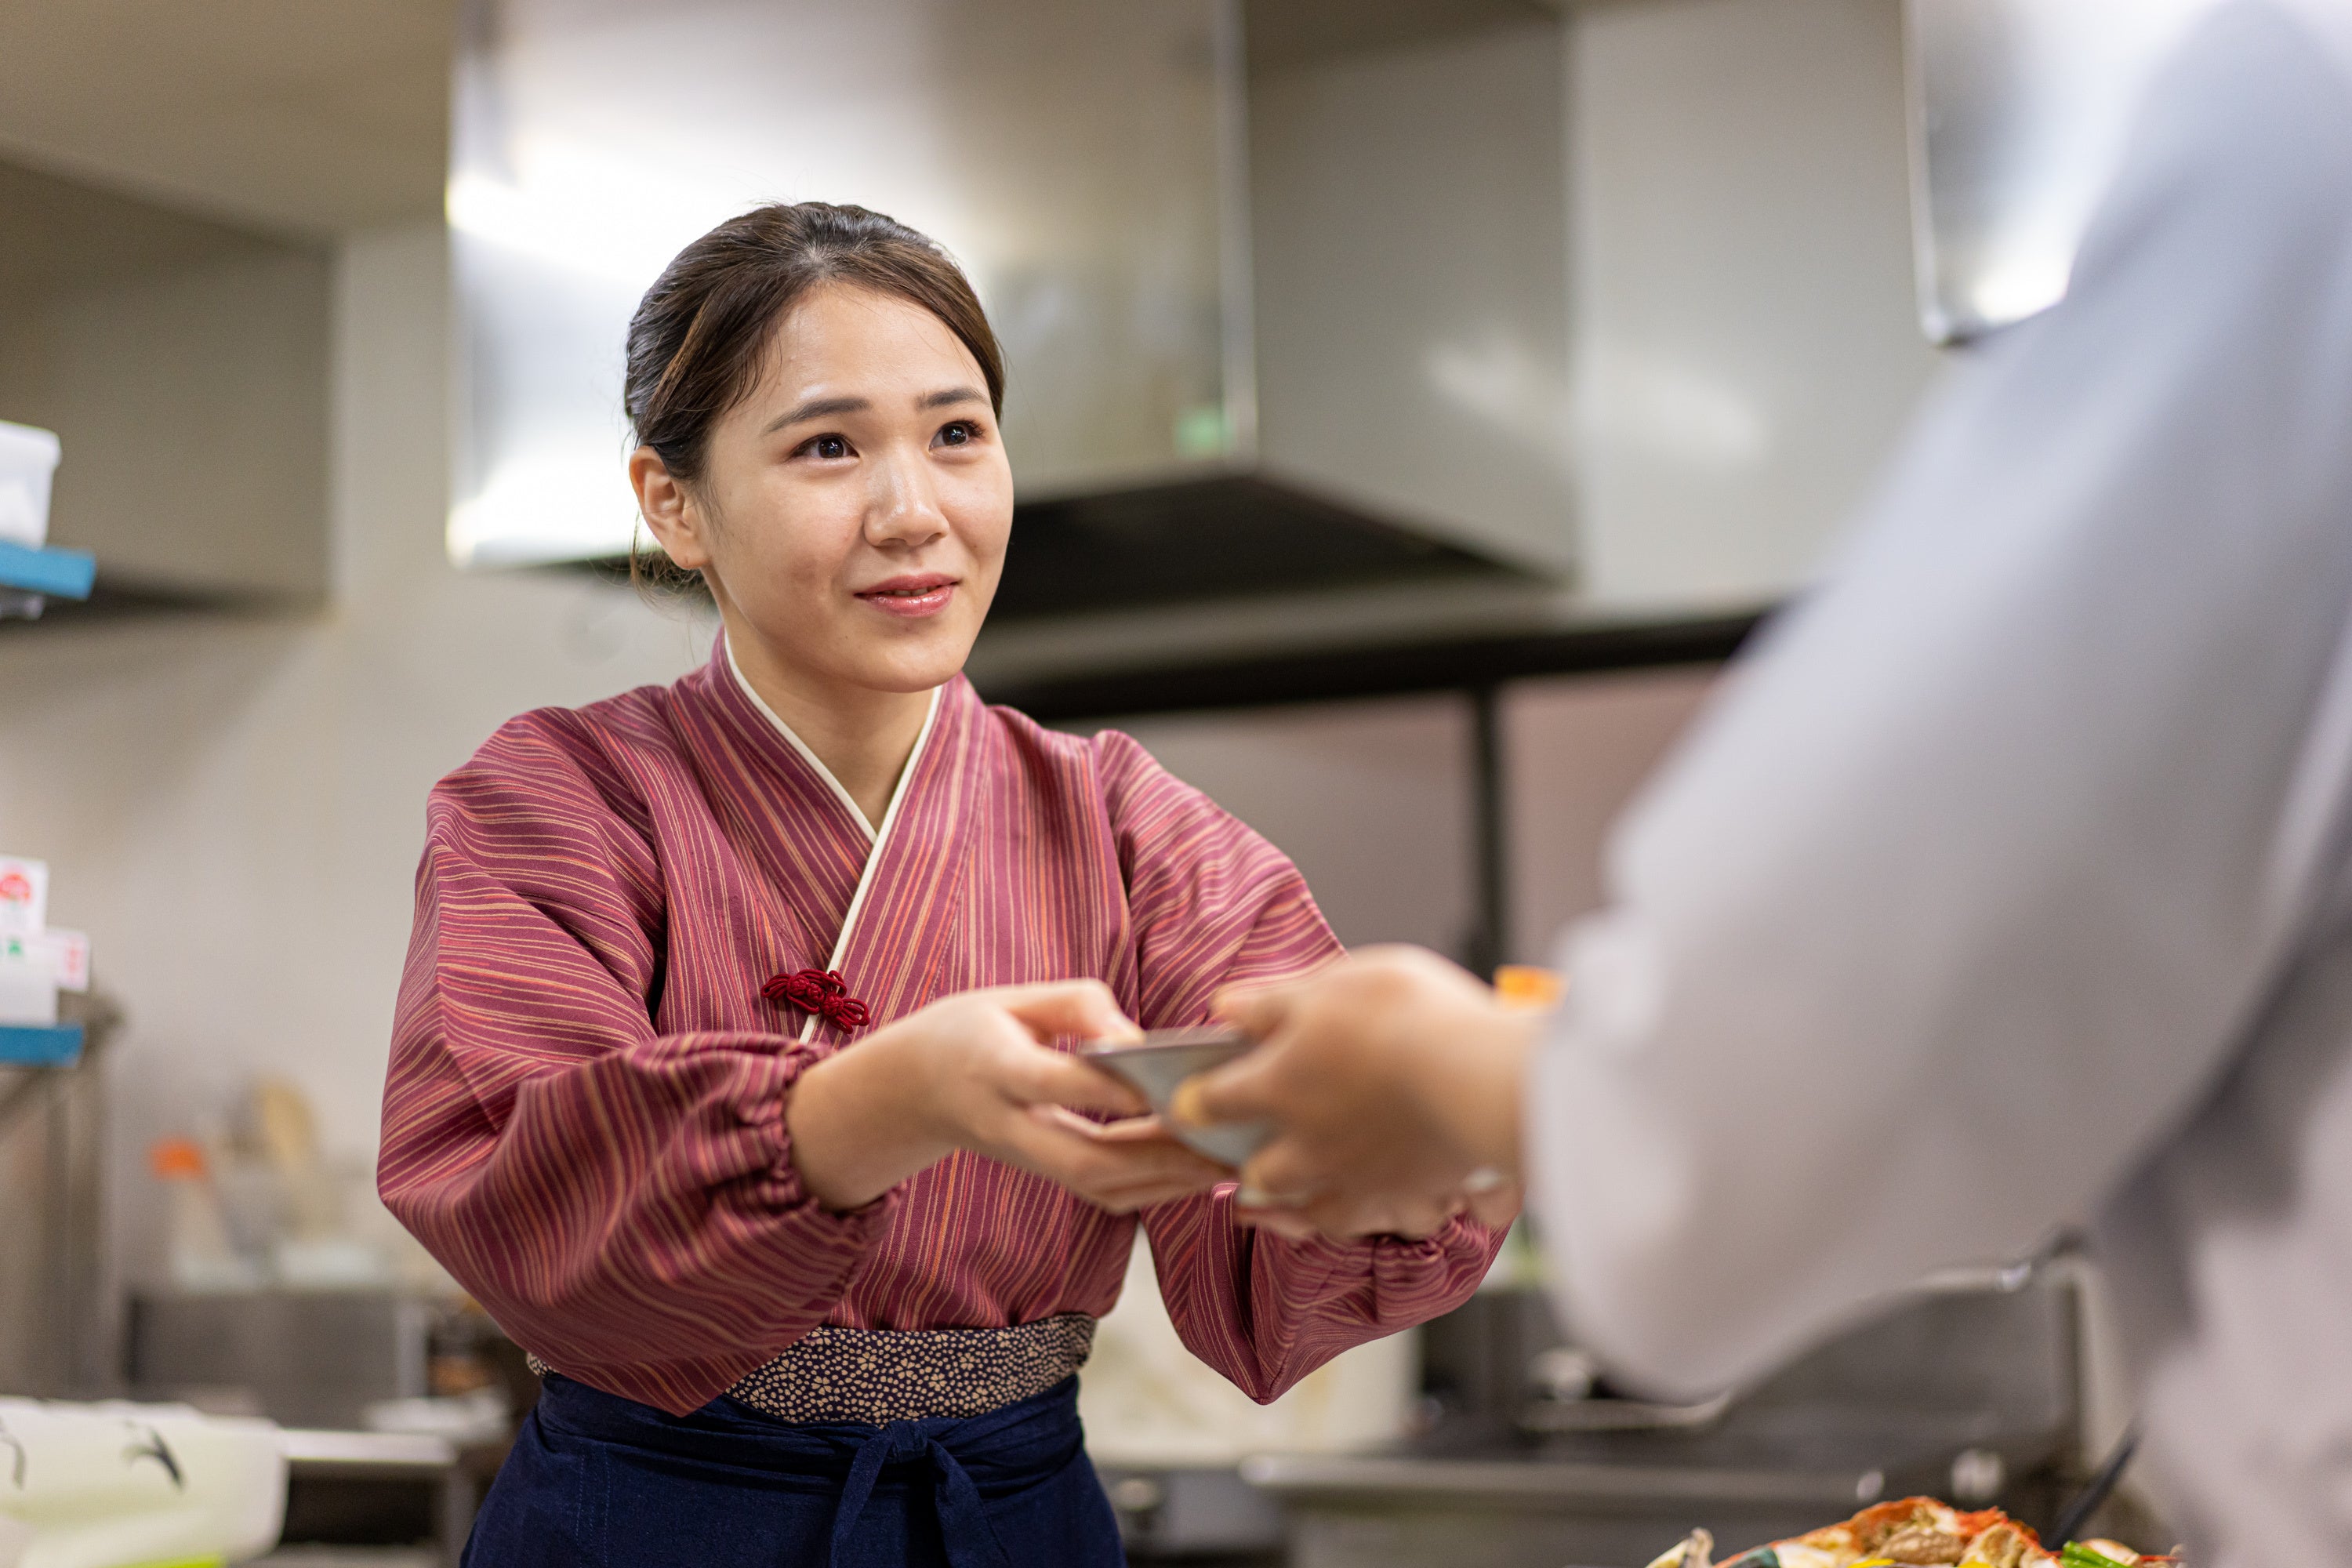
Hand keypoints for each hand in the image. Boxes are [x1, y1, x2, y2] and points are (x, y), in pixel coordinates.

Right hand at [788, 980, 1230, 1211]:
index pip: (1055, 1082)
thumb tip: (1139, 1040)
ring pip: (1100, 1186)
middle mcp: (1008, 1125)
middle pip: (1083, 1159)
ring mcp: (1026, 1159)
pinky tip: (1200, 1168)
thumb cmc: (971, 1031)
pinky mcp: (1045, 1174)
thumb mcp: (1008, 997)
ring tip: (1229, 1156)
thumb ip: (1076, 1004)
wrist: (915, 1089)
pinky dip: (1156, 1187)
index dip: (1110, 1087)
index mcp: (993, 1068)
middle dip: (1156, 1157)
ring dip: (1168, 1180)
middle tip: (1218, 1139)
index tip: (1167, 1078)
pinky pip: (1104, 1193)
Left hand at [1175, 946, 1537, 1239]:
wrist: (1481, 1079)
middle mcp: (1311, 1148)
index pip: (1211, 1102)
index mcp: (1277, 1087)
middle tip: (1240, 1174)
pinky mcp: (1419, 1199)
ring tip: (1298, 1209)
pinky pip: (1399, 1222)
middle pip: (1261, 1176)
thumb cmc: (1406, 1018)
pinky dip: (1398, 1216)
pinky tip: (1406, 1211)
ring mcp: (1363, 1182)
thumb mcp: (1329, 984)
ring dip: (1303, 1212)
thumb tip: (1224, 1007)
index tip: (1184, 1105)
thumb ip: (1271, 1002)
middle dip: (1248, 1173)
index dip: (1192, 1103)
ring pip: (1319, 1214)